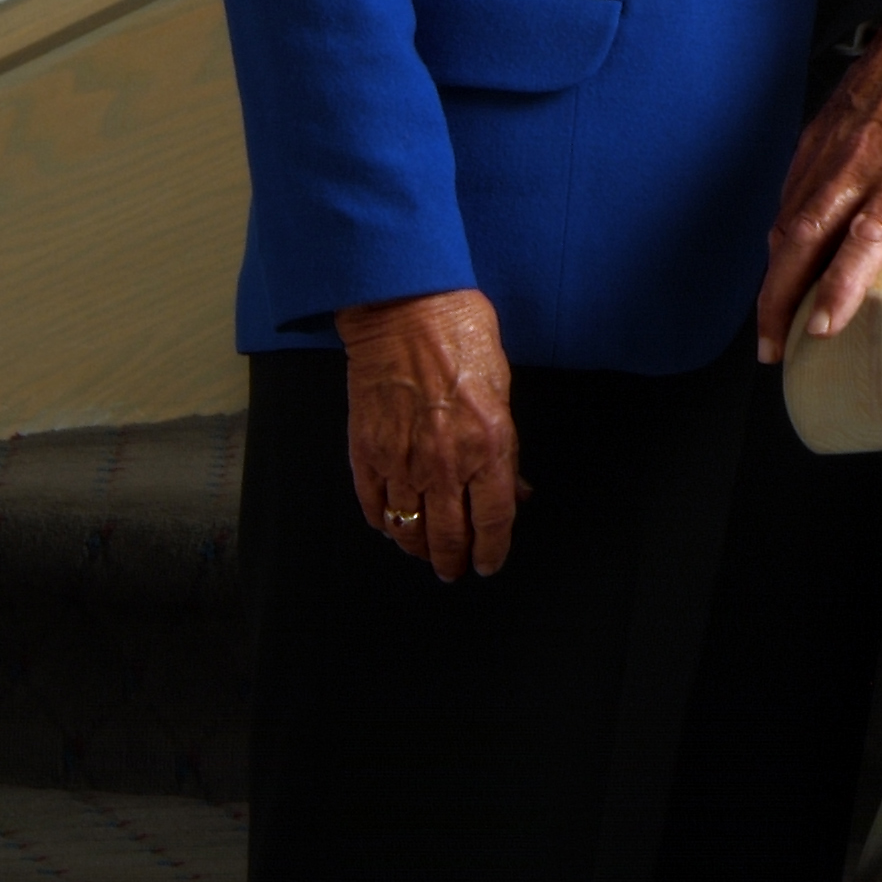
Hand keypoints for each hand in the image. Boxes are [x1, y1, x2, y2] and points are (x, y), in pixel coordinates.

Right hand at [335, 288, 524, 580]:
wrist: (406, 311)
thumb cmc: (462, 338)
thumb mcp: (503, 390)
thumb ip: (506, 447)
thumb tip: (515, 487)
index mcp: (488, 446)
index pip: (493, 519)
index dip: (492, 549)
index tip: (489, 563)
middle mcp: (445, 463)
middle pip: (448, 536)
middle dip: (453, 561)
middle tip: (454, 570)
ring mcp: (401, 461)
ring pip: (408, 530)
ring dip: (417, 548)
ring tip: (424, 553)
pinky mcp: (366, 452)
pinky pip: (374, 506)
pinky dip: (383, 523)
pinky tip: (391, 525)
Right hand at [759, 2, 881, 362]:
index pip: (864, 239)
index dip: (838, 288)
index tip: (822, 327)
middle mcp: (864, 157)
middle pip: (805, 238)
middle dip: (780, 299)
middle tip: (775, 346)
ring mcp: (834, 144)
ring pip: (787, 218)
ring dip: (772, 275)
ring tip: (771, 320)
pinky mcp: (817, 134)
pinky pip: (788, 192)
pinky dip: (777, 234)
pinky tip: (779, 262)